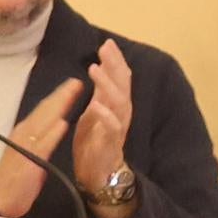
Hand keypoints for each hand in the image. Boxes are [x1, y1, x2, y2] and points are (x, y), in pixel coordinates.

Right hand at [0, 77, 85, 217]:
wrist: (0, 197)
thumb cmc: (17, 177)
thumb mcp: (33, 153)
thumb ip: (44, 139)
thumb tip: (56, 125)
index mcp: (27, 131)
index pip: (45, 110)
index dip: (59, 96)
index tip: (74, 84)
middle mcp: (24, 133)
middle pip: (45, 110)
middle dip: (61, 95)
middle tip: (76, 81)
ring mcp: (25, 146)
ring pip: (43, 121)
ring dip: (58, 106)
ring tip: (72, 92)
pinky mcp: (28, 160)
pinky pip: (42, 145)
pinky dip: (52, 133)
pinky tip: (63, 123)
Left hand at [69, 42, 134, 201]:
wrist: (98, 175)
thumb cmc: (95, 143)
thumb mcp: (95, 111)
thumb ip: (101, 91)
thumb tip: (100, 66)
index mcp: (114, 105)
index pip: (119, 79)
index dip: (115, 61)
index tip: (108, 43)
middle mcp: (121, 114)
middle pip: (122, 86)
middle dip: (115, 66)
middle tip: (106, 48)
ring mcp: (117, 129)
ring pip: (118, 103)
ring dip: (107, 85)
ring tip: (95, 69)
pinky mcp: (111, 145)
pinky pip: (112, 129)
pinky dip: (106, 116)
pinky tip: (97, 104)